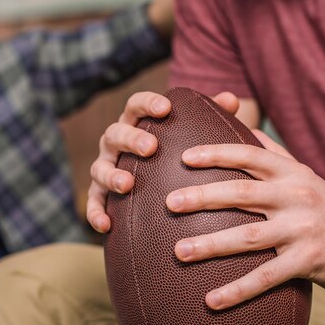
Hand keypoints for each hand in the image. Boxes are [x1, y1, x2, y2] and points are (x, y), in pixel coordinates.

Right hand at [87, 91, 239, 232]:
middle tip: (150, 147)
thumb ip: (212, 116)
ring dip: (111, 175)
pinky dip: (95, 213)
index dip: (148, 104)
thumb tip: (231, 99)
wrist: (155, 184)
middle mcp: (116, 143)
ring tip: (126, 185)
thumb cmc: (177, 153)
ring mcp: (105, 167)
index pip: (136, 105)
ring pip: (99, 167)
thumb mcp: (196, 134)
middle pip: (115, 133)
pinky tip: (107, 225)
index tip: (166, 108)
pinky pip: (94, 203)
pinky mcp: (100, 194)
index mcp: (136, 123)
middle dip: (131, 139)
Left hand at [169, 131, 324, 309]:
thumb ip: (275, 155)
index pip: (249, 154)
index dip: (216, 153)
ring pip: (248, 236)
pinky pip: (266, 277)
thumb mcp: (306, 176)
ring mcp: (303, 229)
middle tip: (169, 203)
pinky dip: (237, 290)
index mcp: (292, 173)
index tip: (184, 157)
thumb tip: (244, 128)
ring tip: (178, 251)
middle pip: (241, 192)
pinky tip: (210, 300)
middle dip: (202, 196)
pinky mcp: (309, 262)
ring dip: (210, 245)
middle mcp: (297, 195)